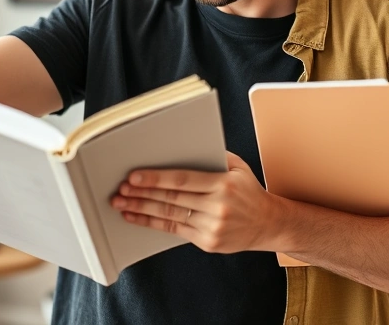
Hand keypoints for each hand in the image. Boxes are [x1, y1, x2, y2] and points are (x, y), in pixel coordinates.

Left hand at [110, 152, 284, 253]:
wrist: (269, 224)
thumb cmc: (248, 191)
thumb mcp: (238, 167)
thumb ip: (213, 156)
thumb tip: (180, 147)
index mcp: (223, 183)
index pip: (183, 180)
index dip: (156, 179)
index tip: (134, 177)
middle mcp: (218, 206)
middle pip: (172, 199)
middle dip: (142, 194)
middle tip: (120, 190)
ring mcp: (212, 227)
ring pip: (169, 215)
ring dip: (141, 209)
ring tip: (121, 204)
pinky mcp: (208, 242)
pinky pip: (175, 230)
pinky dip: (153, 223)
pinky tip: (137, 217)